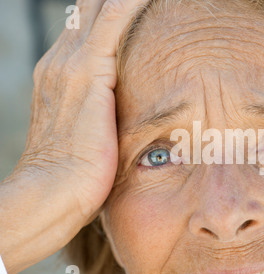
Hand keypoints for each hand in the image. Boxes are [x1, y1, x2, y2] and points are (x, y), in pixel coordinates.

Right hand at [1, 0, 144, 273]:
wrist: (53, 192)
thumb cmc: (75, 174)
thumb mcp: (89, 137)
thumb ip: (101, 118)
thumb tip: (121, 123)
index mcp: (62, 75)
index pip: (87, 29)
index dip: (109, 12)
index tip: (137, 7)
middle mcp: (61, 61)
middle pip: (90, 10)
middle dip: (114, 0)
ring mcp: (72, 63)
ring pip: (100, 8)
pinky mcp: (88, 71)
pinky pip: (112, 21)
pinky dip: (130, 4)